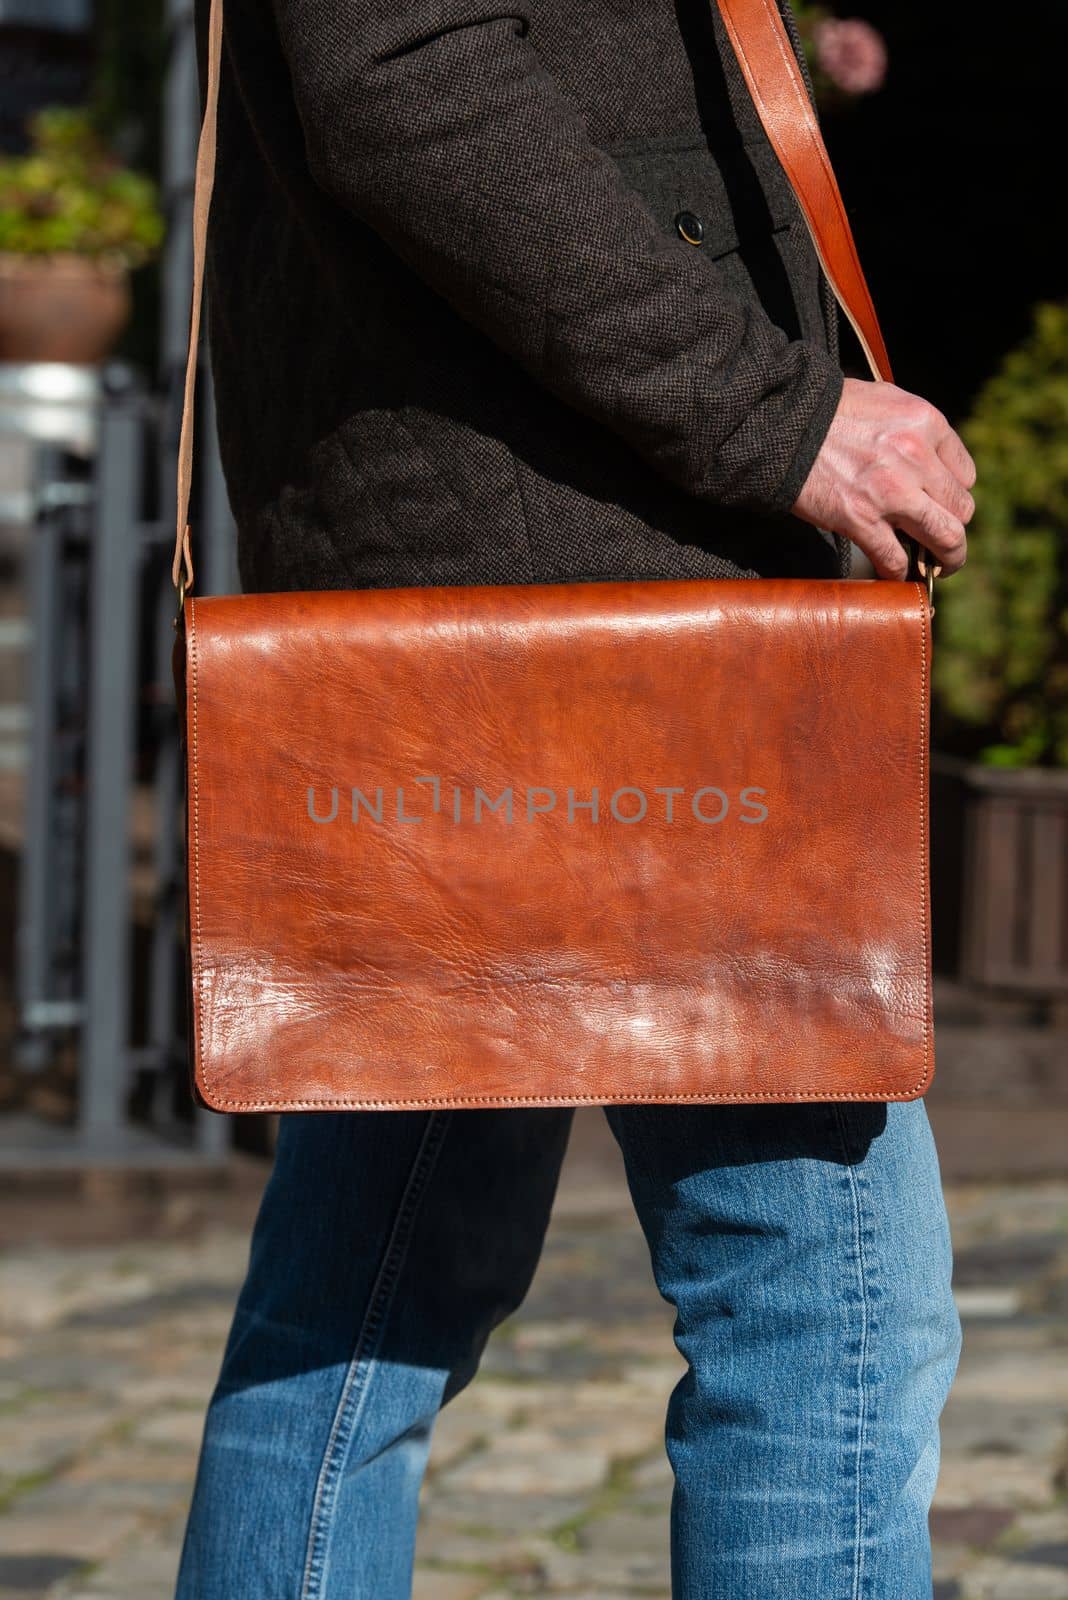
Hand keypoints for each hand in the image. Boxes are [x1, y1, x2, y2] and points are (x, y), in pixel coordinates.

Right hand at [791, 378, 975, 578]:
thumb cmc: (828, 411)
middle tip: (943, 541)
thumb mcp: (885, 400)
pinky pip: (895, 558)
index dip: (953, 494)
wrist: (783, 425)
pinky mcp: (861, 520)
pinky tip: (894, 573)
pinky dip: (898, 572)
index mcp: (926, 423)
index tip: (940, 506)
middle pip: (962, 509)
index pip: (965, 474)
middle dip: (954, 528)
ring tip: (938, 567)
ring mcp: (892, 492)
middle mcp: (917, 458)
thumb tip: (927, 460)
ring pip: (945, 538)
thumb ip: (913, 428)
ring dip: (947, 558)